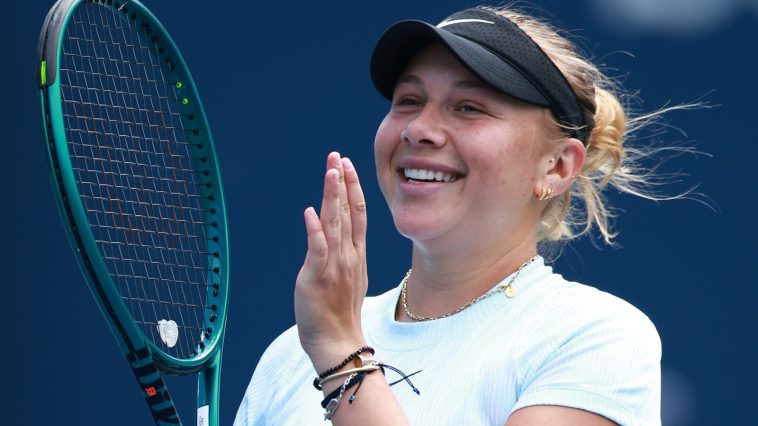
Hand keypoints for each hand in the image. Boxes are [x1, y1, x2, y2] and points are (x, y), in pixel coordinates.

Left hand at [294, 152, 368, 371]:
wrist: (338, 342)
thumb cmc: (338, 312)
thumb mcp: (347, 277)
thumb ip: (343, 253)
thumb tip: (333, 233)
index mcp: (356, 255)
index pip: (357, 214)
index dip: (352, 188)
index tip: (347, 165)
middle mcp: (348, 256)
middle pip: (348, 212)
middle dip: (342, 182)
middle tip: (338, 156)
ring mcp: (334, 266)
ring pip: (335, 225)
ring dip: (332, 197)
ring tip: (330, 171)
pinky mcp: (317, 278)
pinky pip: (317, 251)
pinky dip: (314, 231)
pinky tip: (310, 212)